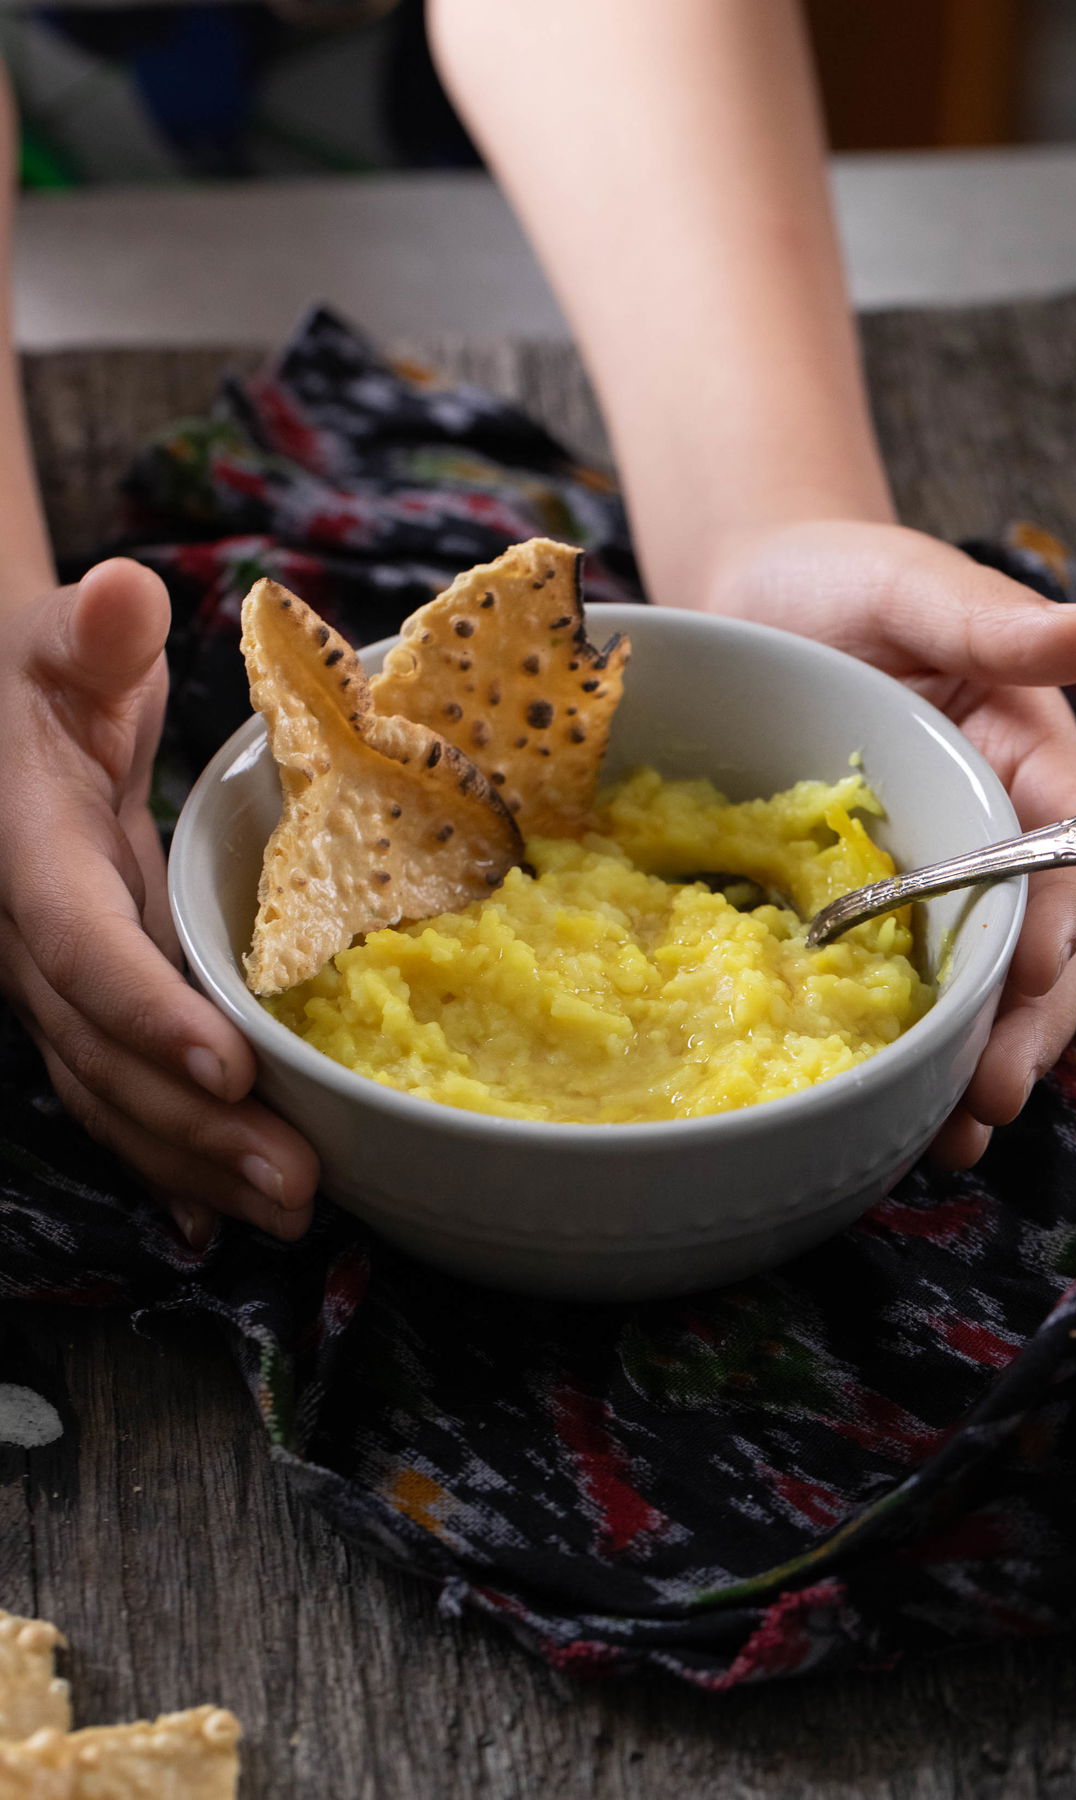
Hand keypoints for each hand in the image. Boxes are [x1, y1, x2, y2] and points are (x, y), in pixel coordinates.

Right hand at [0, 560, 318, 1244]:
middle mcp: (31, 938)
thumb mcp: (64, 639)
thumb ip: (91, 632)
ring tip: (290, 1211)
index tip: (227, 1063)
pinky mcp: (91, 1001)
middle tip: (296, 1181)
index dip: (143, 1009)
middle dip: (196, 1124)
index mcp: (28, 854)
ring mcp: (58, 984)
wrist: (4, 723)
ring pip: (114, 1091)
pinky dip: (167, 1156)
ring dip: (197, 1161)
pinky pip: (119, 1090)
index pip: (79, 944)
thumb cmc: (43, 674)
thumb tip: (121, 595)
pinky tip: (216, 1218)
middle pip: (105, 1051)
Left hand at [704, 520, 1075, 1167]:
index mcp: (1026, 752)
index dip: (1057, 910)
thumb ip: (994, 622)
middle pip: (1040, 935)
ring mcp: (940, 870)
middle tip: (994, 1090)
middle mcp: (998, 822)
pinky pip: (910, 976)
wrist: (751, 601)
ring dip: (982, 1053)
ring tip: (959, 1127)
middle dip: (1027, 1017)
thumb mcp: (913, 587)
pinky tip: (905, 1102)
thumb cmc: (839, 581)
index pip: (1069, 840)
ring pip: (985, 976)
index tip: (1030, 965)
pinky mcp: (877, 902)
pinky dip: (916, 1039)